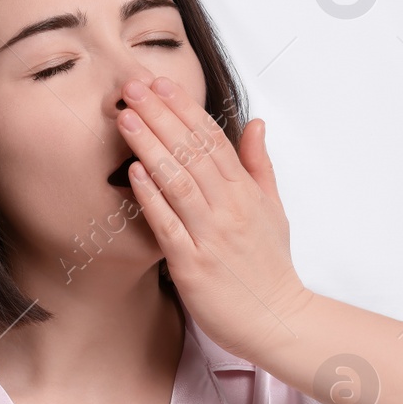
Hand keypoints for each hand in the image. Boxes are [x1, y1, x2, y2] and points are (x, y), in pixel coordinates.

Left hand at [117, 75, 313, 364]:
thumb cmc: (270, 266)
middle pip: (192, 152)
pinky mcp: (193, 265)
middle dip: (160, 115)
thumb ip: (259, 164)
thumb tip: (255, 122)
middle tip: (132, 87)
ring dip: (150, 146)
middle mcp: (229, 208)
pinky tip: (132, 171)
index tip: (160, 83)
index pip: (213, 139)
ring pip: (178, 180)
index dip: (185, 108)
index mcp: (246, 192)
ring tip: (125, 117)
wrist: (277, 320)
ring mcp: (211, 236)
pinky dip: (151, 196)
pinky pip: (168, 224)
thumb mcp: (273, 208)